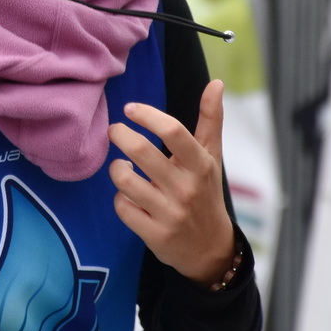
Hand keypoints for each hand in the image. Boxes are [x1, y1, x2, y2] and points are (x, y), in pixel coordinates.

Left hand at [108, 80, 236, 287]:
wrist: (210, 248)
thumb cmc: (206, 193)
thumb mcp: (212, 157)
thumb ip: (211, 119)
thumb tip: (216, 82)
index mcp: (200, 165)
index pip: (173, 131)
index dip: (147, 115)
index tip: (131, 109)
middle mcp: (186, 188)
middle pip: (142, 152)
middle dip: (120, 135)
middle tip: (114, 130)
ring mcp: (170, 213)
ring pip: (125, 181)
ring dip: (116, 169)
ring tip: (121, 165)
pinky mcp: (155, 234)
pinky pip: (122, 208)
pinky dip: (119, 198)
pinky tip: (127, 195)